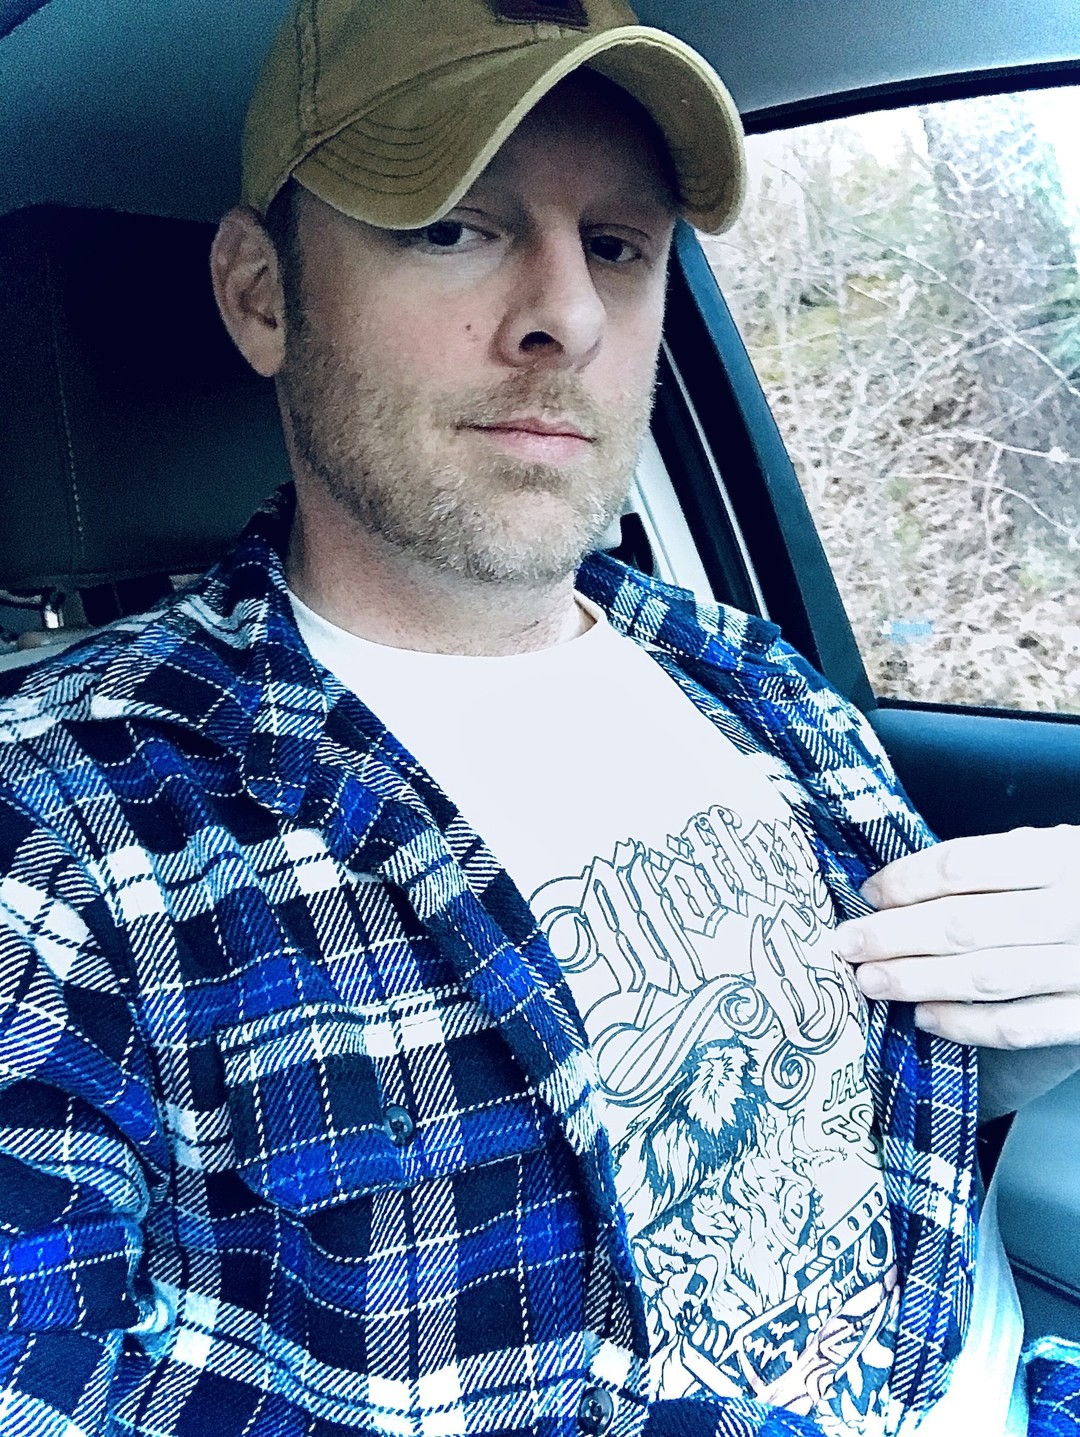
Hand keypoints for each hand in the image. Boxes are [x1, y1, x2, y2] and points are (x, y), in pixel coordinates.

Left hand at [836, 825, 1079, 1048]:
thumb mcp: (1068, 851)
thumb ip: (1008, 863)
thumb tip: (913, 884)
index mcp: (1063, 856)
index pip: (963, 867)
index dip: (906, 881)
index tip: (869, 893)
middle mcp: (1073, 910)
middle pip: (961, 925)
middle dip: (892, 936)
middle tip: (845, 944)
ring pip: (984, 978)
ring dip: (917, 981)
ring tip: (869, 981)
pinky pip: (1021, 1026)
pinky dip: (967, 1025)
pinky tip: (926, 1018)